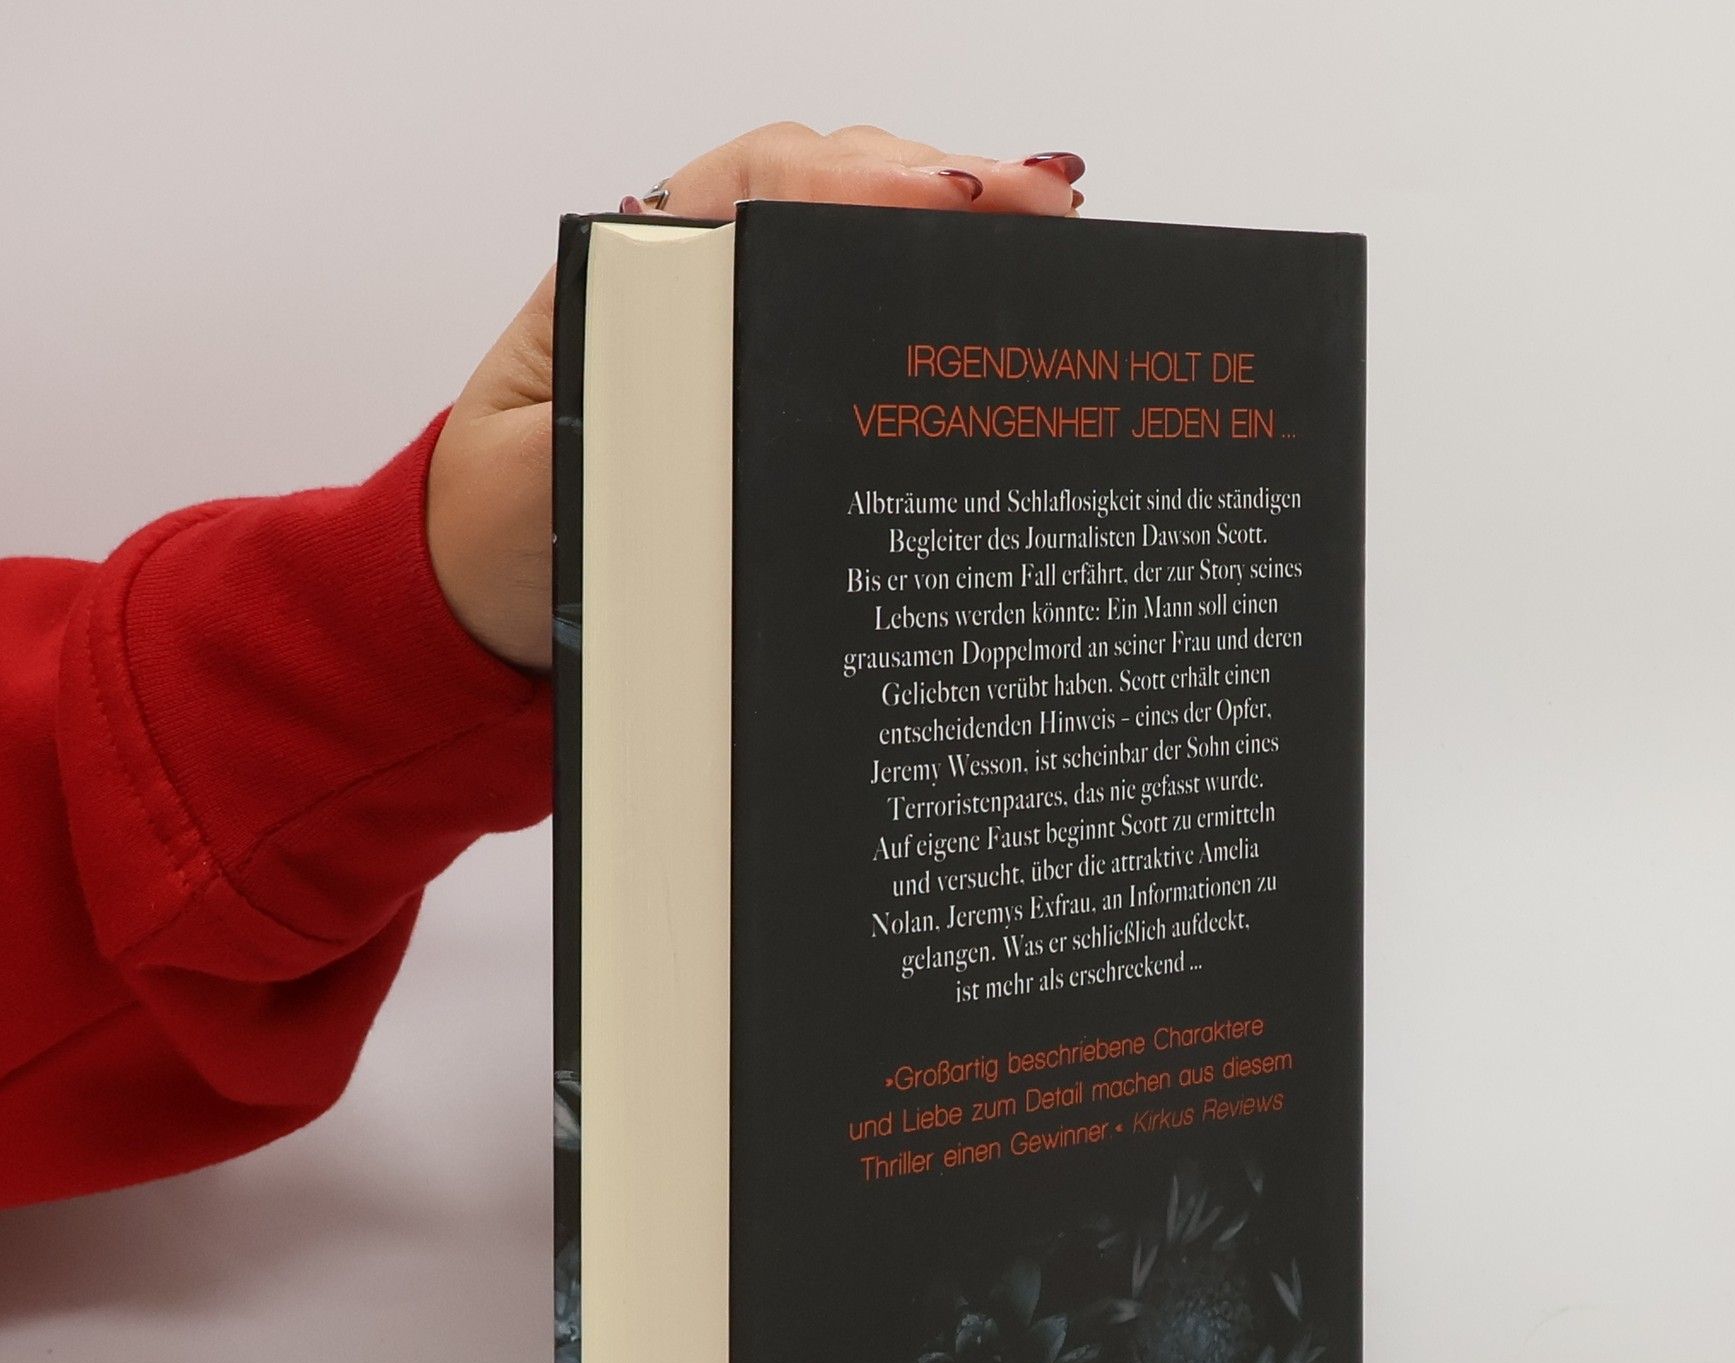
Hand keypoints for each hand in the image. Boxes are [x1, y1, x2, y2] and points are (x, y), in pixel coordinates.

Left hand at [426, 124, 1084, 671]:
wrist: (479, 594)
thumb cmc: (508, 541)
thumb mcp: (554, 490)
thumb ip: (631, 437)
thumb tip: (750, 394)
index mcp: (623, 285)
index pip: (756, 193)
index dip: (860, 186)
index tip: (947, 203)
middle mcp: (679, 277)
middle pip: (822, 188)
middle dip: (934, 184)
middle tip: (1042, 203)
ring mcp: (722, 315)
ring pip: (844, 230)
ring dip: (942, 219)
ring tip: (1042, 220)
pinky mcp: (752, 367)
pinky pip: (840, 299)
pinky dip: (918, 282)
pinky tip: (987, 285)